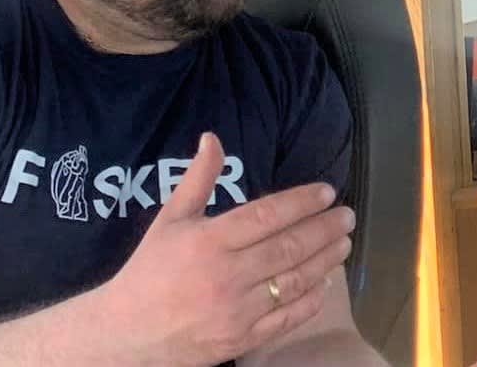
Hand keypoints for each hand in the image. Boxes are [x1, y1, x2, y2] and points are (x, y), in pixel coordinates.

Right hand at [100, 132, 353, 366]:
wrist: (129, 333)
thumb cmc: (150, 269)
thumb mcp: (170, 218)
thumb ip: (197, 178)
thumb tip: (213, 137)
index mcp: (210, 241)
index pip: (267, 215)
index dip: (301, 202)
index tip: (327, 192)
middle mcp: (228, 275)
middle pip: (288, 247)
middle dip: (324, 229)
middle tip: (348, 216)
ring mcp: (238, 311)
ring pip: (293, 281)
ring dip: (324, 261)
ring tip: (344, 244)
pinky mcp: (243, 339)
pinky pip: (286, 318)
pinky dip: (311, 300)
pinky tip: (326, 283)